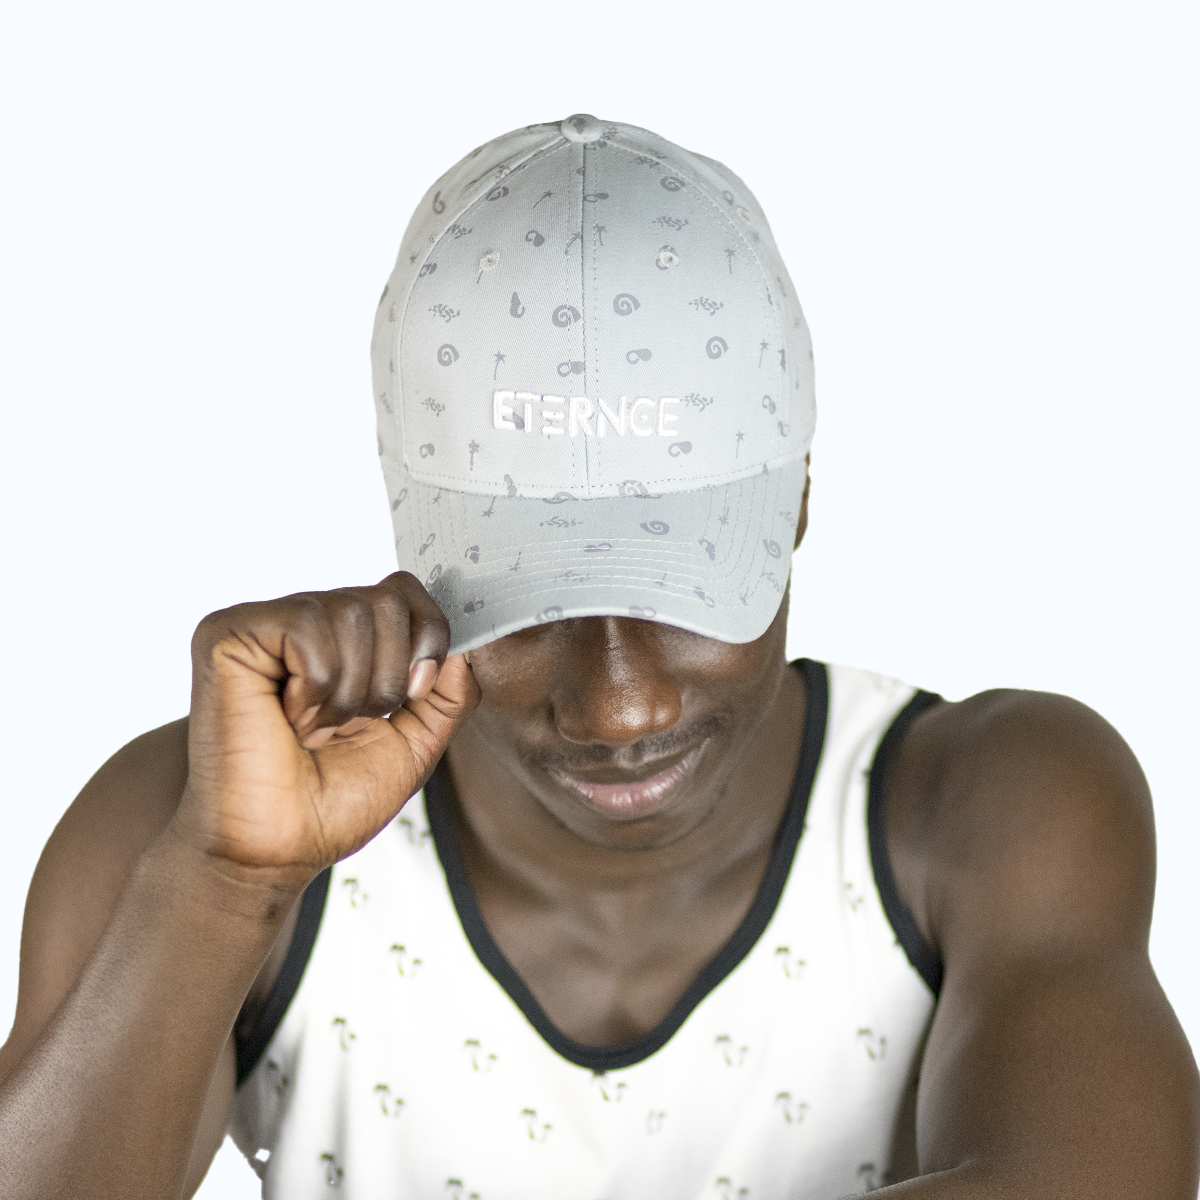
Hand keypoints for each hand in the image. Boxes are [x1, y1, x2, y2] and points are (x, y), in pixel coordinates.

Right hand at [175, 571, 477, 879]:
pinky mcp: (226, 635)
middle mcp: (302, 620)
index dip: (428, 638)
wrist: (279, 849)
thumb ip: (448, 694)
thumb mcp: (415, 743)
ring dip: (350, 690)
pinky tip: (288, 719)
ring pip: (350, 610)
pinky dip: (315, 687)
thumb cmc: (333, 802)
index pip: (402, 590)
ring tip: (316, 728)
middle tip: (349, 724)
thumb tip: (464, 649)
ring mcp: (261, 624)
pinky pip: (306, 628)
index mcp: (342, 639)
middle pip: (386, 599)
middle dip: (388, 676)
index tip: (414, 694)